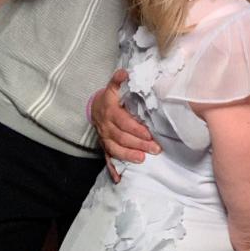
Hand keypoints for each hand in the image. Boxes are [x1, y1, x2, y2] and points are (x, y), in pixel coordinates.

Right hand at [92, 68, 159, 182]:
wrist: (93, 107)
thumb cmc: (109, 98)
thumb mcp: (113, 87)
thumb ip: (118, 80)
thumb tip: (125, 71)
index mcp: (110, 111)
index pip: (124, 122)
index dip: (137, 130)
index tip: (150, 134)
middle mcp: (106, 126)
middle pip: (122, 137)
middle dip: (139, 144)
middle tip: (155, 149)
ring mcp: (104, 137)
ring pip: (115, 148)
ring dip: (129, 155)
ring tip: (143, 159)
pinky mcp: (104, 145)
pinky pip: (107, 158)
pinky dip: (112, 169)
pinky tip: (119, 178)